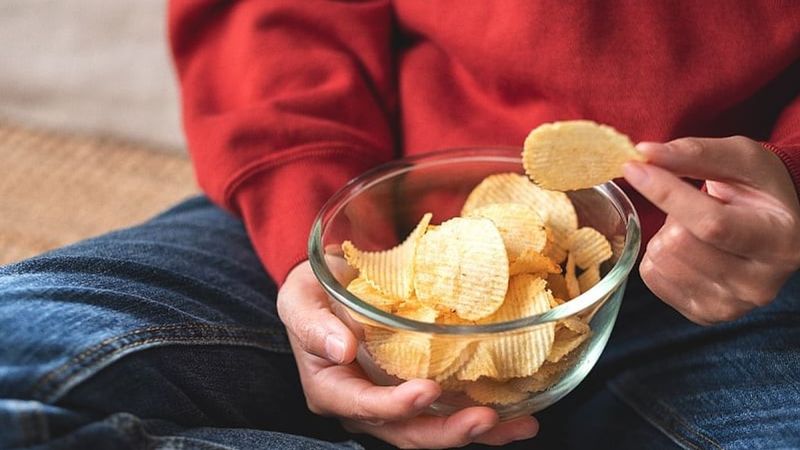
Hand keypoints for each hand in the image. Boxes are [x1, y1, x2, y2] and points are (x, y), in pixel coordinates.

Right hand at [276, 260, 538, 447]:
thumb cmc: (313, 294)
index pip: (363, 407)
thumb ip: (313, 325)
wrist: (333, 288)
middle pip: (406, 433)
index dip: (395, 406)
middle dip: (447, 432)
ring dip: (477, 432)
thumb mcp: (299, 300)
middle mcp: (365, 406)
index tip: (428, 390)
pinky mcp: (418, 391)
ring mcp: (394, 403)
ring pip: (434, 430)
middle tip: (484, 418)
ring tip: (520, 425)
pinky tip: (518, 414)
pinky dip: (484, 416)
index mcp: (332, 389)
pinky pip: (450, 411)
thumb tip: (340, 349)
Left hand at [623, 136, 799, 324]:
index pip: (710, 223)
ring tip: (695, 228)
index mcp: (778, 241)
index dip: (666, 193)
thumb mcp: (739, 158)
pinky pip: (652, 278)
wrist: (772, 225)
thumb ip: (694, 153)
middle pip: (679, 244)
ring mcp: (731, 305)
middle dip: (673, 214)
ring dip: (666, 235)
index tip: (634, 168)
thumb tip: (644, 154)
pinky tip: (688, 249)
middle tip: (697, 206)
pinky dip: (659, 256)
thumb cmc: (758, 188)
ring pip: (662, 261)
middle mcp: (760, 283)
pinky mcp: (703, 314)